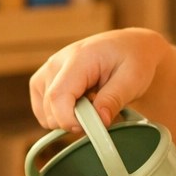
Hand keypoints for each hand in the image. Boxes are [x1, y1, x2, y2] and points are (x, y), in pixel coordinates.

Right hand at [30, 28, 169, 131]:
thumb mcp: (132, 78)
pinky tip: (80, 105)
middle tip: (100, 112)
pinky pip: (43, 112)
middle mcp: (56, 63)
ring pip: (45, 114)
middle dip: (75, 121)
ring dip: (68, 118)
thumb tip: (100, 122)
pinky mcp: (43, 81)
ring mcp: (47, 72)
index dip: (69, 120)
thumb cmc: (133, 59)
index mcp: (77, 58)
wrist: (129, 47)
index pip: (57, 96)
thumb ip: (114, 99)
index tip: (90, 128)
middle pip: (50, 109)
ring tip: (91, 104)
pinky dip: (61, 116)